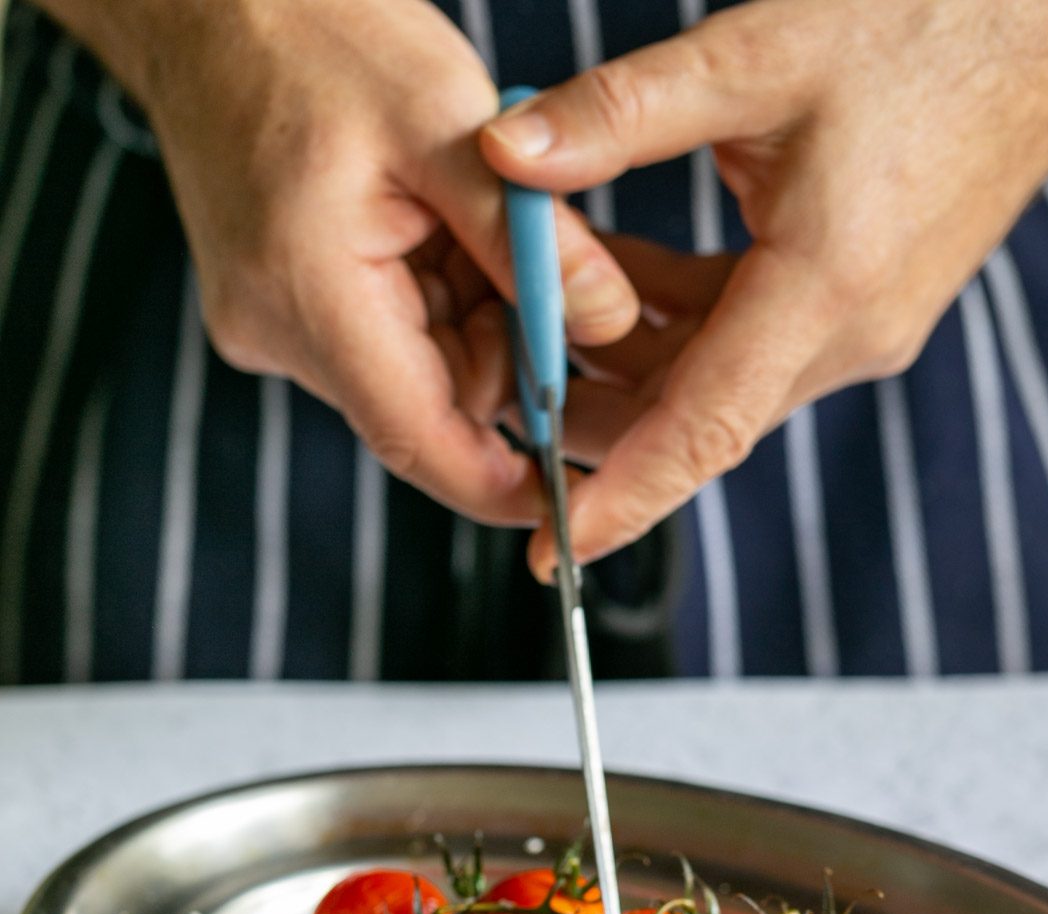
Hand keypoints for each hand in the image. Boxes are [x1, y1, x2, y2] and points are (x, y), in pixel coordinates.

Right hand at [44, 0, 639, 520]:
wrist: (207, 2)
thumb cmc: (317, 35)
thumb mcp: (447, 123)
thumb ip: (531, 237)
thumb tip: (608, 323)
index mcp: (309, 291)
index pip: (417, 437)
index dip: (502, 484)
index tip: (574, 497)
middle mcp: (279, 332)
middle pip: (430, 404)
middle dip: (506, 355)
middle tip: (535, 265)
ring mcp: (275, 328)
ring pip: (419, 373)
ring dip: (472, 318)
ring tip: (464, 222)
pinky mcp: (284, 312)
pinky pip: (391, 341)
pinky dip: (438, 302)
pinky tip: (435, 231)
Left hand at [482, 0, 1047, 575]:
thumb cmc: (928, 23)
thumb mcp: (758, 53)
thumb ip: (623, 112)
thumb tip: (505, 153)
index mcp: (825, 289)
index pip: (704, 432)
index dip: (623, 499)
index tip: (557, 551)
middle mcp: (848, 334)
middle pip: (694, 417)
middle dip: (594, 412)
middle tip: (501, 382)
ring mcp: (858, 328)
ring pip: (715, 382)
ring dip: (630, 360)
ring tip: (538, 314)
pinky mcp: (857, 306)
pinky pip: (747, 345)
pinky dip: (677, 324)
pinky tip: (618, 278)